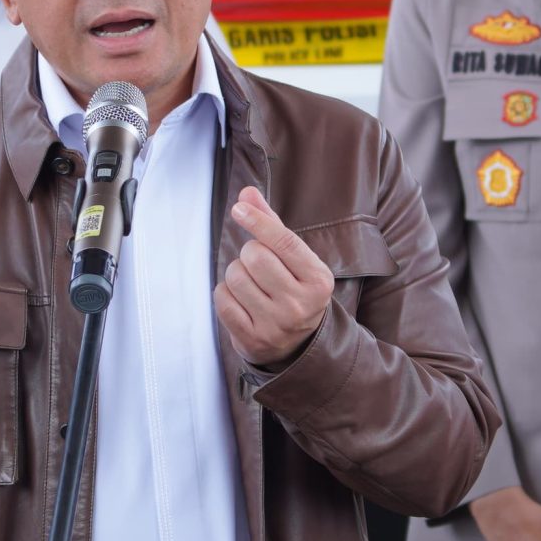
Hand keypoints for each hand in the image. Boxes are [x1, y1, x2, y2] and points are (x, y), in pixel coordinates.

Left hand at [215, 188, 335, 368]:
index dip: (258, 221)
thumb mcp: (296, 260)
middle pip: (255, 256)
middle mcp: (300, 304)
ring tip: (251, 283)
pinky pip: (222, 299)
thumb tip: (247, 194)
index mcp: (318, 281)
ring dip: (236, 273)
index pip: (285, 242)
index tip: (239, 209)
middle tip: (258, 263)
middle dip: (249, 252)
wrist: (297, 345)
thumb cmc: (294, 289)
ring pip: (235, 276)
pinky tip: (240, 299)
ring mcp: (276, 325)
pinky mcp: (252, 339)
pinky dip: (225, 293)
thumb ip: (272, 225)